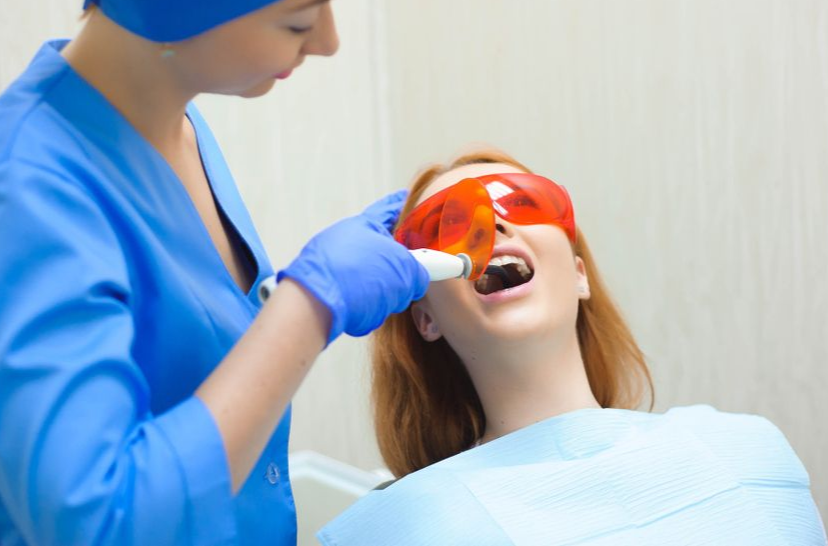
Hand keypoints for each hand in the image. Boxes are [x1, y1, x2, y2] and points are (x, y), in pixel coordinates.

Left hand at [277, 190, 428, 343]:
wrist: (313, 306)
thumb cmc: (357, 277)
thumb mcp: (404, 270)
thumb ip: (419, 270)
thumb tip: (416, 280)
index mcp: (364, 225)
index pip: (388, 210)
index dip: (400, 206)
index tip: (406, 199)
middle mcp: (346, 241)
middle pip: (384, 250)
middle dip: (399, 268)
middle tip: (410, 279)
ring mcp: (334, 265)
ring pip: (373, 278)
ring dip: (383, 292)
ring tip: (381, 300)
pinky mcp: (327, 290)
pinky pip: (357, 297)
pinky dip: (365, 305)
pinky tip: (365, 312)